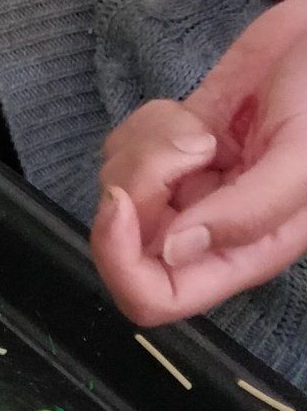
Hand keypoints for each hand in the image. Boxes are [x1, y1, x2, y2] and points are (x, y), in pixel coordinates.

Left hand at [92, 0, 306, 325]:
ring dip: (146, 149)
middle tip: (191, 145)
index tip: (124, 204)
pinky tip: (190, 113)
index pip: (159, 296)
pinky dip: (146, 125)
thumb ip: (249, 213)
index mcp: (245, 250)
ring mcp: (190, 185)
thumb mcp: (304, 160)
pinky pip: (126, 148)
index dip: (122, 264)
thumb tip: (174, 252)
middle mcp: (210, 227)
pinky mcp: (176, 144)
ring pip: (121, 187)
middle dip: (139, 185)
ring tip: (202, 129)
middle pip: (127, 238)